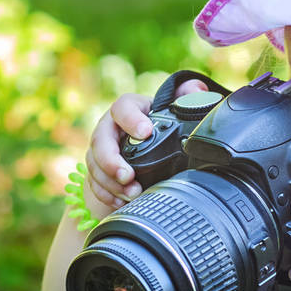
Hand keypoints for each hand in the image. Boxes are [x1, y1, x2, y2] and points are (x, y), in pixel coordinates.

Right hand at [83, 79, 207, 217]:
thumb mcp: (173, 111)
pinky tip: (120, 202)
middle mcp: (110, 127)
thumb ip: (186, 99)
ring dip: (110, 182)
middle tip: (128, 176)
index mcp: (129, 109)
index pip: (123, 107)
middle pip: (100, 140)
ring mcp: (100, 149)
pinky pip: (93, 182)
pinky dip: (105, 194)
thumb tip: (198, 88)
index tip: (145, 133)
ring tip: (131, 194)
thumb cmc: (159, 126)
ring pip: (94, 164)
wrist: (143, 146)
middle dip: (111, 161)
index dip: (131, 119)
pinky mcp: (96, 169)